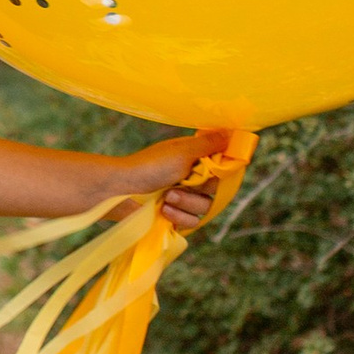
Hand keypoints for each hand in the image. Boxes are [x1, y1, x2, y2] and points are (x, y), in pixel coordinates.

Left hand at [98, 129, 234, 232]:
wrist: (120, 191)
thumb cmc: (149, 166)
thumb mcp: (183, 151)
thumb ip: (210, 145)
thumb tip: (233, 131)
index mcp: (194, 159)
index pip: (221, 167)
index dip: (222, 171)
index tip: (215, 171)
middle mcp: (190, 178)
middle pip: (216, 190)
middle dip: (200, 188)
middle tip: (181, 183)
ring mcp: (182, 199)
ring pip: (204, 207)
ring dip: (186, 202)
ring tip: (166, 197)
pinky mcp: (174, 217)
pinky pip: (192, 222)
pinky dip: (178, 216)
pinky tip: (163, 210)